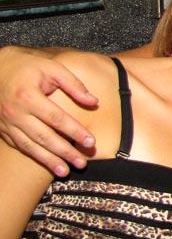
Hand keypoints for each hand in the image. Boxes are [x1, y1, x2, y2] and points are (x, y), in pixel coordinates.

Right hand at [0, 46, 96, 175]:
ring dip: (48, 161)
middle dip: (64, 152)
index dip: (75, 131)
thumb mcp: (51, 67)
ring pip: (30, 146)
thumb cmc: (27, 67)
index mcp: (29, 96)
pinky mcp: (2, 129)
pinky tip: (46, 163)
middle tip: (82, 163)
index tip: (91, 142)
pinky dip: (33, 156)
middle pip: (44, 137)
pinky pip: (19, 146)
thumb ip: (73, 84)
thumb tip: (94, 102)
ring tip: (65, 172)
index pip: (57, 118)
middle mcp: (16, 113)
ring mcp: (6, 123)